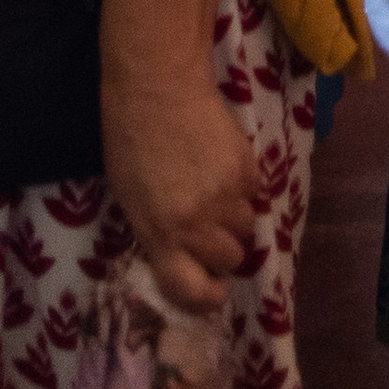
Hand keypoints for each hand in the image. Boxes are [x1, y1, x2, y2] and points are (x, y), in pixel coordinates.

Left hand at [99, 0, 262, 312]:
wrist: (157, 91)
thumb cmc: (130, 146)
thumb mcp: (132, 201)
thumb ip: (160, 233)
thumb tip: (186, 256)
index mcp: (159, 232)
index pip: (190, 289)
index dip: (205, 298)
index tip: (211, 292)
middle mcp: (196, 222)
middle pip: (231, 259)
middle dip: (223, 252)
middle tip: (210, 233)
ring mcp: (227, 195)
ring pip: (249, 228)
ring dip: (237, 221)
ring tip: (219, 197)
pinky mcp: (248, 168)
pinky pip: (257, 196)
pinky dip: (247, 192)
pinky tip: (227, 172)